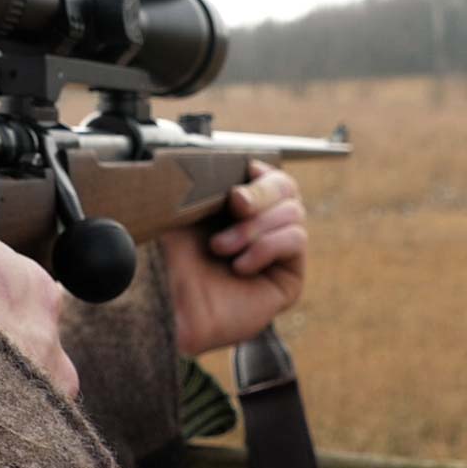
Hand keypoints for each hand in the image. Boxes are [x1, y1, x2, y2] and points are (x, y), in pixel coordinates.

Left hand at [159, 161, 307, 356]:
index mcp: (238, 209)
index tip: (241, 173)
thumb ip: (207, 183)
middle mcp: (261, 228)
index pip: (269, 175)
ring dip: (253, 227)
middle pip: (287, 188)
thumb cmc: (172, 264)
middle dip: (259, 193)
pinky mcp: (289, 278)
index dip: (260, 172)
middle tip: (234, 203)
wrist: (171, 310)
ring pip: (293, 213)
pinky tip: (240, 266)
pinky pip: (295, 240)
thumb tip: (229, 157)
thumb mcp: (184, 211)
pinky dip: (266, 247)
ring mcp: (278, 254)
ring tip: (221, 248)